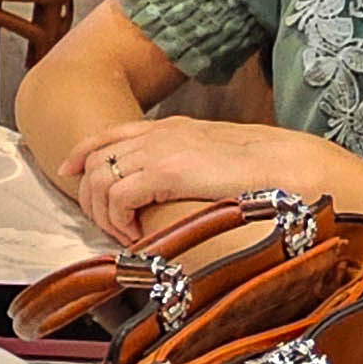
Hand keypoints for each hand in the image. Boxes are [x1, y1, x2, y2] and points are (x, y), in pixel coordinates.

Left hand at [56, 117, 362, 245]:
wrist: (293, 166)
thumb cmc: (265, 170)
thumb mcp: (216, 159)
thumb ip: (189, 164)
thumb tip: (173, 189)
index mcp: (171, 127)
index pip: (109, 134)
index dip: (81, 154)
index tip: (69, 173)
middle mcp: (160, 134)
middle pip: (95, 159)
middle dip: (90, 196)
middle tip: (108, 226)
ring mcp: (162, 151)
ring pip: (101, 180)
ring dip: (106, 214)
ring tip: (128, 235)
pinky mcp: (168, 171)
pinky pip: (119, 196)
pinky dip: (120, 219)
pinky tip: (139, 235)